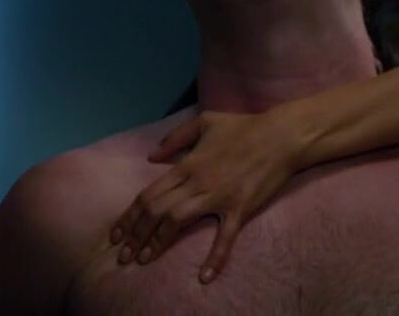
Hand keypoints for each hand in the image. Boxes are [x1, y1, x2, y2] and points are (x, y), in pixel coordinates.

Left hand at [108, 109, 306, 283]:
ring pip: (177, 221)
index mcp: (187, 164)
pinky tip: (205, 277)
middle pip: (157, 211)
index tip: (117, 234)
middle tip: (123, 255)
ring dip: (158, 243)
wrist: (282, 136)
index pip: (149, 194)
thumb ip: (175, 138)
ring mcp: (218, 196)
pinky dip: (215, 257)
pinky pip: (225, 237)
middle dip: (136, 235)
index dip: (129, 216)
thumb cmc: (244, 127)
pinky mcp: (240, 208)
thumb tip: (152, 157)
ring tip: (143, 260)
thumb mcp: (204, 121)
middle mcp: (196, 182)